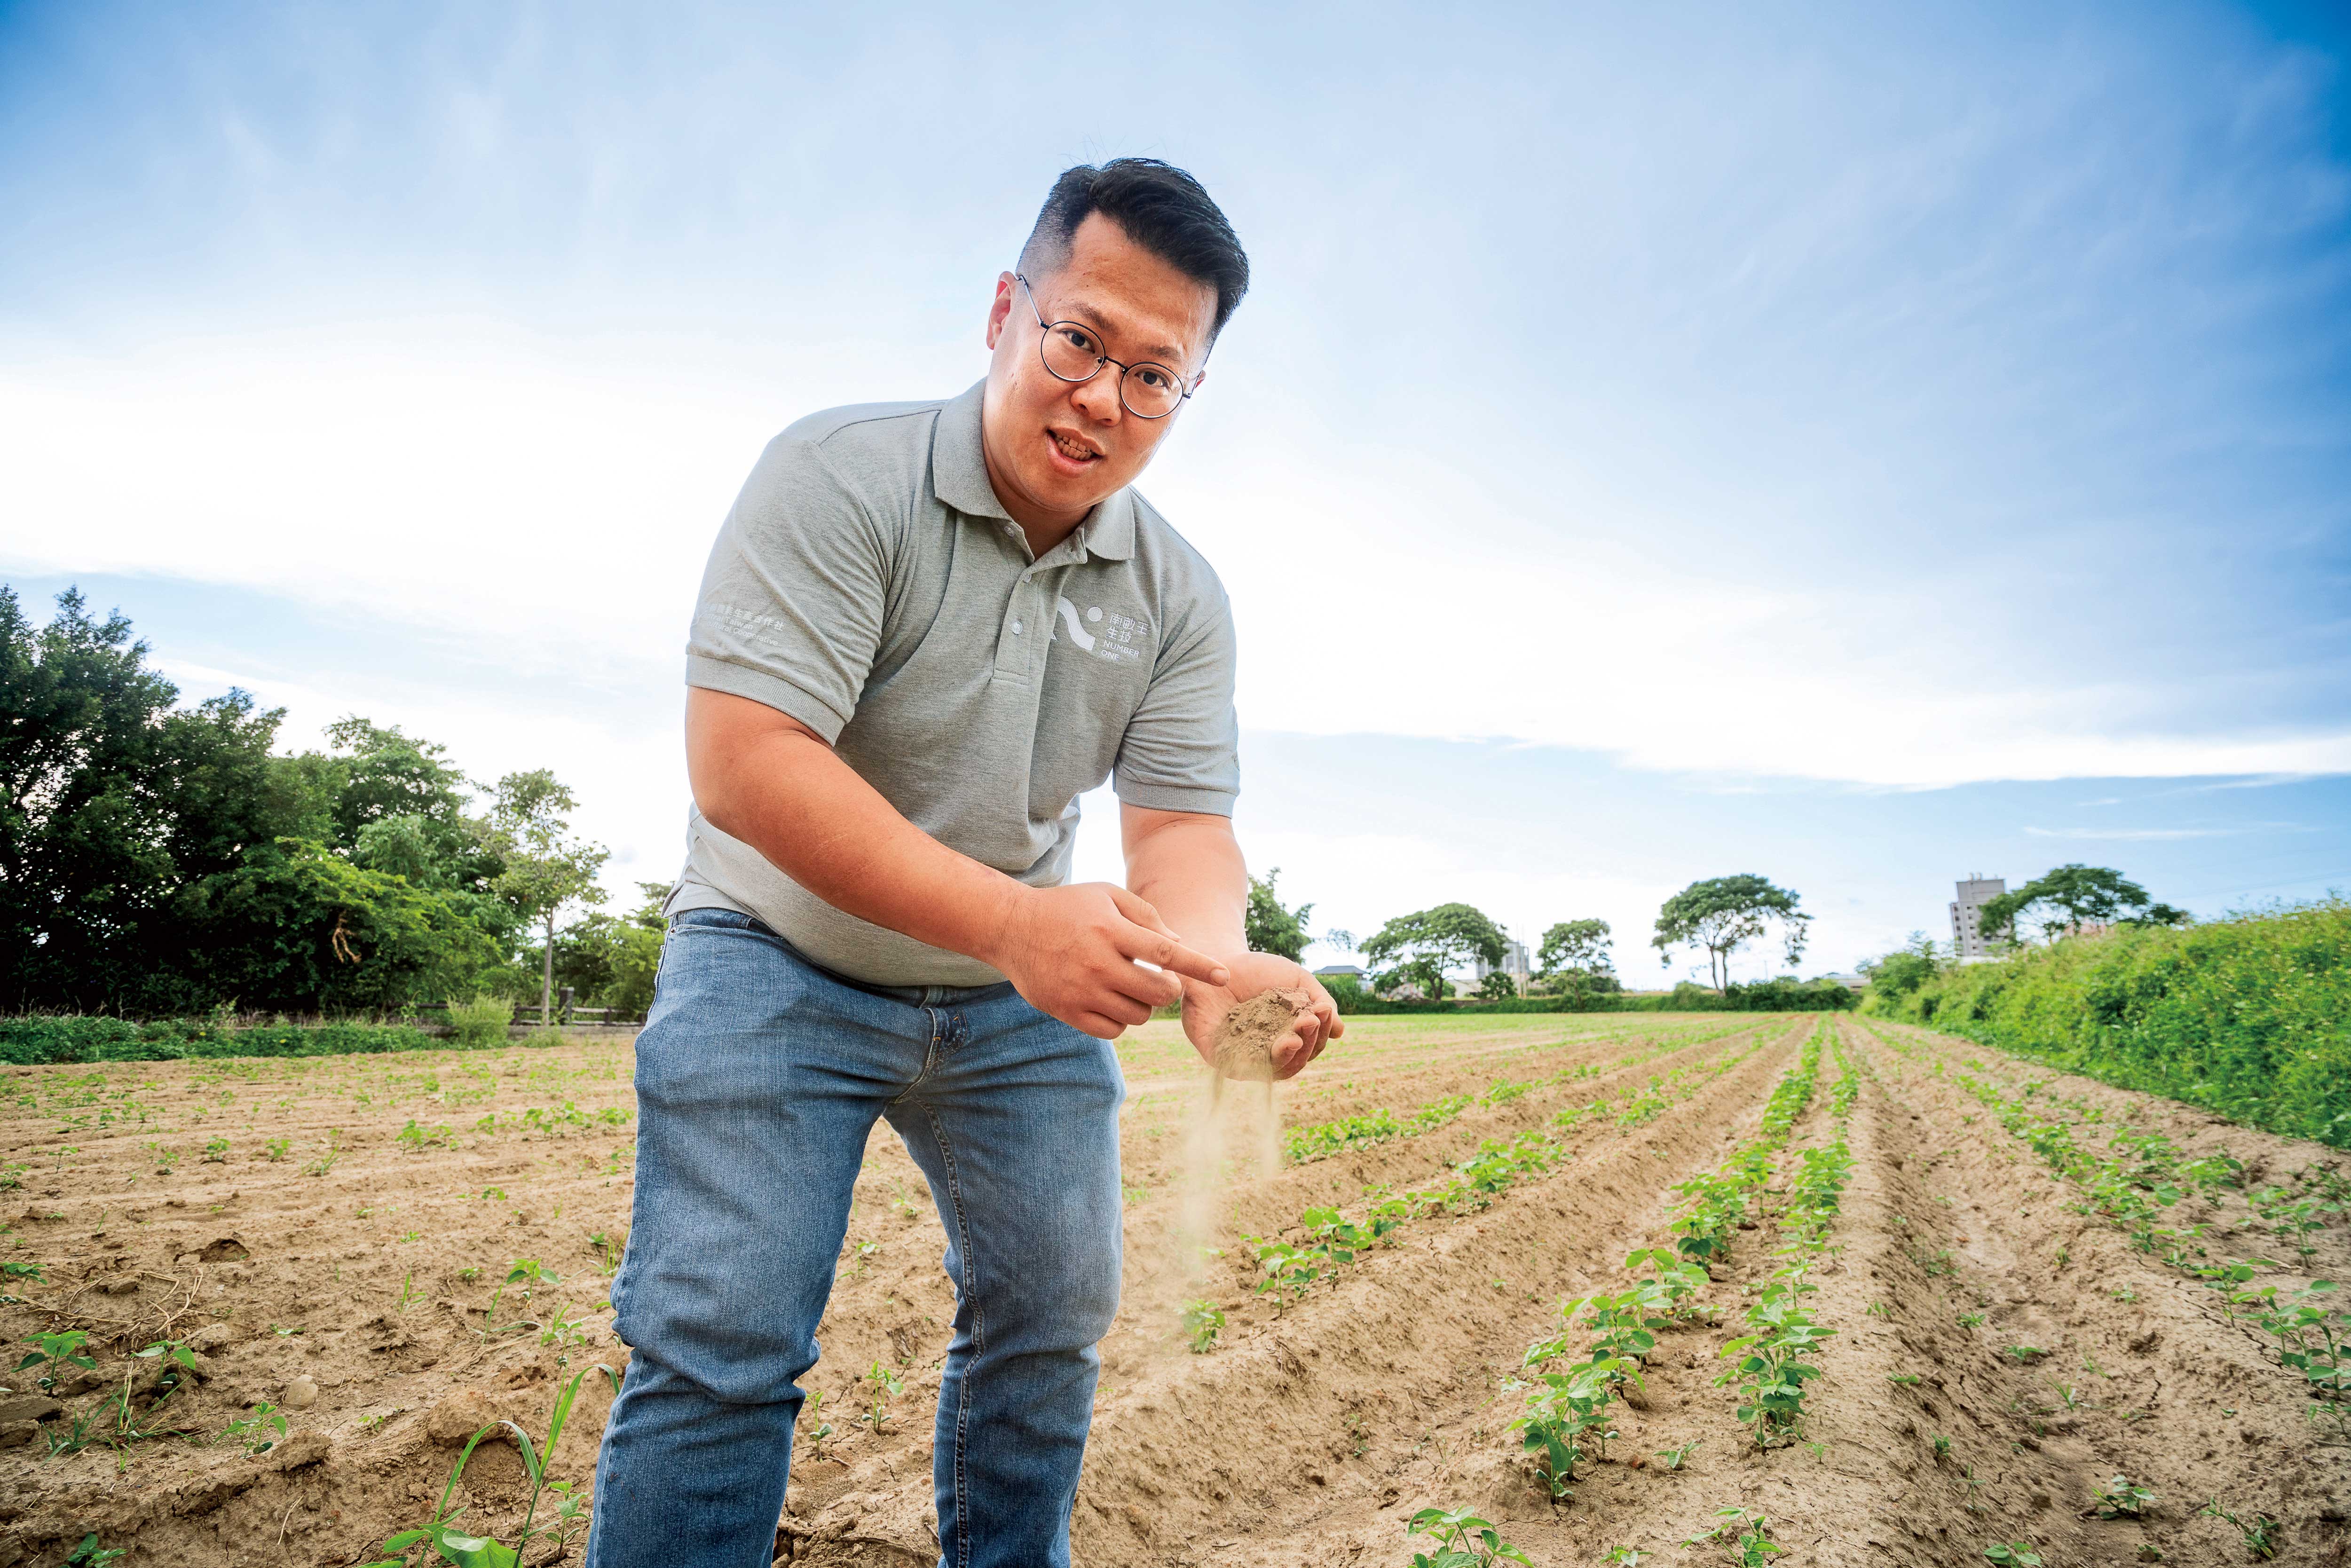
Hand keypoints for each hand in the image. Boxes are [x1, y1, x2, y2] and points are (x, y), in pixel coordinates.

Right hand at [986, 883, 1230, 1038]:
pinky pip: (1112, 1031)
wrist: (1012, 928)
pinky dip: (1120, 1020)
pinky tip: (1111, 1001)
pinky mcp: (1067, 1011)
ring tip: (1128, 986)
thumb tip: (1179, 947)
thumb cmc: (1067, 908)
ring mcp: (1081, 991)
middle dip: (1169, 988)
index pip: (1167, 954)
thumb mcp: (1106, 894)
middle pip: (1158, 993)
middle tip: (1159, 979)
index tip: (1223, 975)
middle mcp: (1098, 963)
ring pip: (1138, 1015)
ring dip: (1143, 1004)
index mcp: (1111, 930)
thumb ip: (1146, 915)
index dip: (1199, 966)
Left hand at [1180, 952, 1343, 1080]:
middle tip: (1310, 1021)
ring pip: (1272, 1069)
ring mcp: (1244, 1058)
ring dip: (1288, 1056)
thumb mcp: (1297, 981)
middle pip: (1295, 1061)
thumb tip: (1339, 1031)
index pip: (1310, 1045)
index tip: (1323, 1009)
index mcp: (1289, 1038)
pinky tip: (1270, 1047)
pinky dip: (1256, 1063)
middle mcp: (1268, 1053)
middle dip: (1307, 1043)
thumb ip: (1319, 1001)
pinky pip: (1238, 1069)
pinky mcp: (1218, 1057)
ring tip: (1296, 1038)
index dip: (1320, 1031)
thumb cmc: (1260, 971)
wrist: (1217, 959)